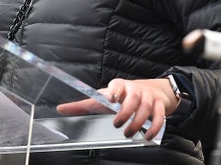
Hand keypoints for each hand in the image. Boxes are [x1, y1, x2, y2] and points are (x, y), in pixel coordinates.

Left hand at [56, 78, 178, 140]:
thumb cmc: (123, 96)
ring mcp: (148, 96)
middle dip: (125, 112)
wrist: (154, 90)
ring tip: (129, 133)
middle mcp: (135, 89)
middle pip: (132, 98)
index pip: (117, 85)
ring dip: (137, 122)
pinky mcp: (160, 105)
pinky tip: (147, 136)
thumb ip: (83, 105)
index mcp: (120, 86)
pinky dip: (154, 127)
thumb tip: (60, 109)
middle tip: (117, 124)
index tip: (111, 99)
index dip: (114, 91)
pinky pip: (159, 116)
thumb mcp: (104, 98)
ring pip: (146, 108)